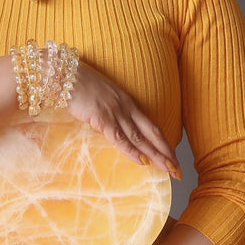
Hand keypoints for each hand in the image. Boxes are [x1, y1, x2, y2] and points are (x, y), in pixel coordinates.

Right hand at [68, 62, 182, 178]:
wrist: (64, 73)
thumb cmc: (79, 84)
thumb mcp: (101, 98)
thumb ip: (111, 112)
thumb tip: (114, 127)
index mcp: (128, 102)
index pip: (151, 126)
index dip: (164, 143)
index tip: (173, 157)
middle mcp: (126, 106)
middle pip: (152, 133)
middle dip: (167, 152)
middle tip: (179, 170)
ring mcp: (115, 112)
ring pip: (140, 138)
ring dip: (156, 155)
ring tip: (169, 170)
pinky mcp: (101, 117)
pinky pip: (119, 138)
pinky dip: (132, 151)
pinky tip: (143, 161)